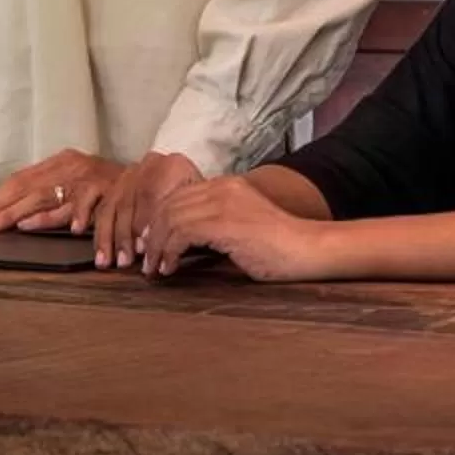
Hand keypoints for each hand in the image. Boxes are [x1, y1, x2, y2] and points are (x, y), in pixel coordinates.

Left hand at [0, 149, 123, 236]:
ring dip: (15, 215)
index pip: (18, 181)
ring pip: (42, 198)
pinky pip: (75, 208)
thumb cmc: (106, 185)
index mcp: (58, 163)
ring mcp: (84, 181)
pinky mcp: (102, 194)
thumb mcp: (75, 180)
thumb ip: (49, 191)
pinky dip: (54, 216)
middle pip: (24, 189)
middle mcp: (68, 168)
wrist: (148, 177)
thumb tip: (14, 213)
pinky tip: (35, 225)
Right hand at [88, 151, 201, 269]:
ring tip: (106, 260)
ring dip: (107, 234)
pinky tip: (78, 229)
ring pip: (112, 202)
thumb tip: (175, 244)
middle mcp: (151, 163)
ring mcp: (131, 170)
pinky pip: (94, 195)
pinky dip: (83, 212)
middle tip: (125, 261)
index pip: (153, 195)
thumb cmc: (199, 205)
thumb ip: (187, 220)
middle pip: (131, 201)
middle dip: (125, 235)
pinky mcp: (116, 179)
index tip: (144, 250)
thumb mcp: (201, 206)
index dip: (146, 225)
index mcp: (175, 166)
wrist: (196, 184)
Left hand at [142, 176, 343, 282]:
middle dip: (151, 234)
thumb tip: (181, 243)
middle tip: (146, 261)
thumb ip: (213, 227)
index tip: (151, 245)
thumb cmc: (278, 248)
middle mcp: (221, 187)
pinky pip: (181, 232)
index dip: (158, 221)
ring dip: (157, 247)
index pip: (178, 196)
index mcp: (225, 185)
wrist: (308, 249)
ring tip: (155, 269)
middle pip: (168, 205)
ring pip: (170, 218)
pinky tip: (170, 268)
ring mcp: (222, 202)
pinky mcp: (224, 222)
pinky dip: (169, 251)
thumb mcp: (240, 227)